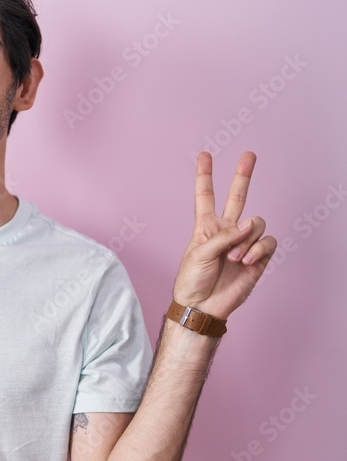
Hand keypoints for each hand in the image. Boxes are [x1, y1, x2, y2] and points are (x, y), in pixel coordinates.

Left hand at [172, 151, 276, 319]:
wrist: (203, 305)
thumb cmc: (193, 279)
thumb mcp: (200, 253)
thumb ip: (224, 235)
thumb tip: (250, 223)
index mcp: (206, 227)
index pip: (205, 197)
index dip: (204, 176)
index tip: (204, 155)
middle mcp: (226, 231)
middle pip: (237, 197)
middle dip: (243, 176)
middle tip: (249, 155)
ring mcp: (243, 243)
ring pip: (257, 222)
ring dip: (247, 237)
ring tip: (235, 256)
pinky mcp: (258, 257)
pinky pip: (267, 242)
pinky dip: (258, 248)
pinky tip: (247, 259)